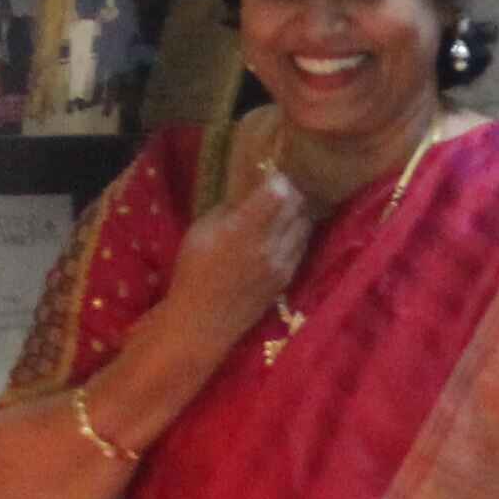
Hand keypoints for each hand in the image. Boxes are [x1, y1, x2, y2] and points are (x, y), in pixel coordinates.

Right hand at [153, 170, 312, 355]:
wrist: (202, 322)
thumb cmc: (193, 274)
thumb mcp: (200, 232)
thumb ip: (228, 210)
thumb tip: (248, 195)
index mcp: (245, 229)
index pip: (279, 191)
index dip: (278, 179)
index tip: (270, 175)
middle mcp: (270, 244)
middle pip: (297, 205)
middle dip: (291, 192)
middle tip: (281, 188)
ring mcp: (283, 263)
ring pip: (304, 225)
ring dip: (298, 213)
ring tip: (287, 208)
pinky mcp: (288, 278)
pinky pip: (302, 246)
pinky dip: (297, 234)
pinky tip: (287, 232)